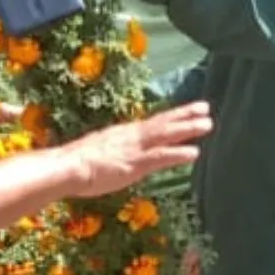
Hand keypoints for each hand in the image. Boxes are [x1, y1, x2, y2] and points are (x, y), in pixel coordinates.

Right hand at [61, 102, 211, 197]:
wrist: (66, 167)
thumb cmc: (76, 164)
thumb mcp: (100, 152)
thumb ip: (115, 151)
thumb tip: (120, 154)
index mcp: (125, 134)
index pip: (153, 122)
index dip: (172, 115)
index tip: (188, 109)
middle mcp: (132, 136)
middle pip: (163, 123)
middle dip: (185, 115)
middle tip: (206, 107)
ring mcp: (135, 149)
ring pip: (166, 135)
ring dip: (187, 129)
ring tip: (208, 123)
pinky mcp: (134, 163)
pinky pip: (160, 157)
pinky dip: (178, 153)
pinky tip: (194, 152)